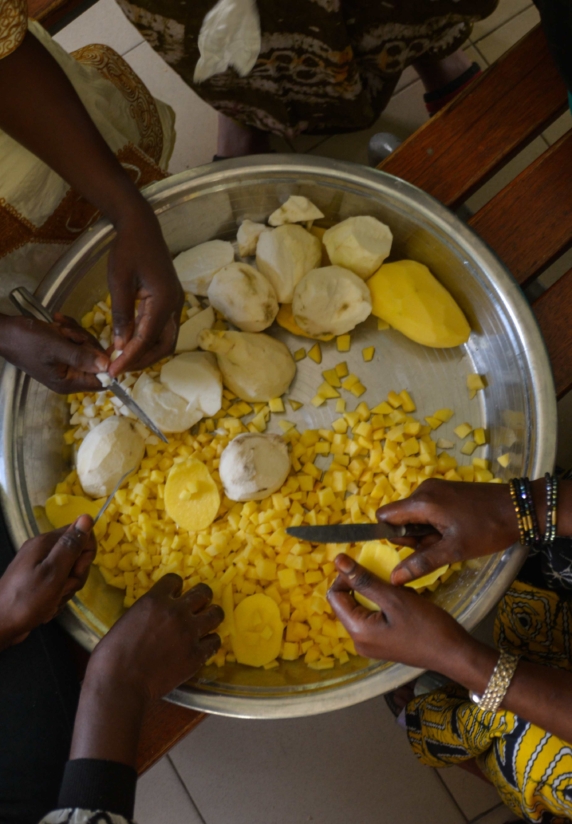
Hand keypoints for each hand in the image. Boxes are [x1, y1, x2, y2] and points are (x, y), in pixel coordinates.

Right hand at [0, 315, 108, 392]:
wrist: (4, 330)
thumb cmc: (28, 341)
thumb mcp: (56, 347)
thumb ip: (82, 357)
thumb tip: (108, 366)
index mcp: (69, 382)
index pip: (101, 381)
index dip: (107, 364)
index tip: (105, 346)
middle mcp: (70, 376)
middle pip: (95, 360)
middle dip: (84, 341)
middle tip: (66, 332)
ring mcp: (67, 364)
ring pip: (86, 346)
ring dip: (74, 332)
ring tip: (57, 327)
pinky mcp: (62, 352)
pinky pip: (76, 339)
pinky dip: (68, 329)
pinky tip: (56, 323)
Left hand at [0, 515, 95, 649]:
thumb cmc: (27, 600)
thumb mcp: (54, 572)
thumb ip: (71, 545)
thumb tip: (87, 517)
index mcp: (45, 542)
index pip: (81, 535)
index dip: (85, 555)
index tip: (75, 571)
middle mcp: (41, 550)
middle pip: (76, 556)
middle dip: (75, 576)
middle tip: (62, 589)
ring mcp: (37, 566)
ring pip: (69, 573)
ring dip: (66, 589)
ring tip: (53, 600)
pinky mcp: (36, 581)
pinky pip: (58, 584)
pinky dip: (57, 597)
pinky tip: (47, 606)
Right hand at [72, 575, 222, 766]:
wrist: (120, 685)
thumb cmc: (111, 656)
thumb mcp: (127, 620)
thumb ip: (146, 612)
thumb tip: (154, 616)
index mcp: (154, 600)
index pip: (175, 580)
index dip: (175, 588)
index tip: (175, 596)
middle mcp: (176, 612)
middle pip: (203, 592)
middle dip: (201, 597)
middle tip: (197, 607)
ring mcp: (189, 633)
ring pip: (216, 614)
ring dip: (210, 617)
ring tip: (204, 625)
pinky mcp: (197, 655)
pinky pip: (215, 642)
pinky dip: (209, 643)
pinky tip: (202, 647)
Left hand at [107, 206, 183, 376]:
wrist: (141, 226)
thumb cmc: (128, 249)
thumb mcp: (119, 282)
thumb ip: (122, 315)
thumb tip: (121, 346)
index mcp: (164, 301)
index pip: (147, 339)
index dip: (130, 358)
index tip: (112, 371)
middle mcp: (175, 306)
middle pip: (164, 346)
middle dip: (142, 361)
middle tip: (118, 370)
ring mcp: (174, 304)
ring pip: (165, 340)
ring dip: (145, 353)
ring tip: (122, 361)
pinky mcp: (169, 302)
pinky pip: (160, 329)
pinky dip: (146, 341)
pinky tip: (128, 344)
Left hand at [327, 554, 470, 671]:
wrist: (455, 655)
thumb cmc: (426, 626)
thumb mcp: (394, 598)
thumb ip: (364, 580)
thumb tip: (338, 560)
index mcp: (357, 631)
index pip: (335, 596)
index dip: (346, 576)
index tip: (367, 565)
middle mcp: (359, 641)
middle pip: (348, 602)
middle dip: (365, 585)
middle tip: (389, 579)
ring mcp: (371, 645)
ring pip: (363, 608)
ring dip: (378, 593)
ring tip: (401, 592)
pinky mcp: (383, 644)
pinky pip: (374, 617)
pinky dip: (385, 604)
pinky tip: (405, 602)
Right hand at [376, 479, 520, 585]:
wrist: (520, 508)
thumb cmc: (486, 530)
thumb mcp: (454, 550)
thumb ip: (421, 563)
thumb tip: (393, 578)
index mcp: (421, 501)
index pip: (385, 515)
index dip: (392, 534)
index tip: (413, 547)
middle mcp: (423, 489)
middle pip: (401, 517)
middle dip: (415, 537)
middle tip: (441, 545)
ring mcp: (436, 487)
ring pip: (416, 515)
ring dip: (427, 532)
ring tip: (453, 539)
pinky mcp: (446, 490)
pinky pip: (429, 509)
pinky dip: (436, 523)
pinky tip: (456, 530)